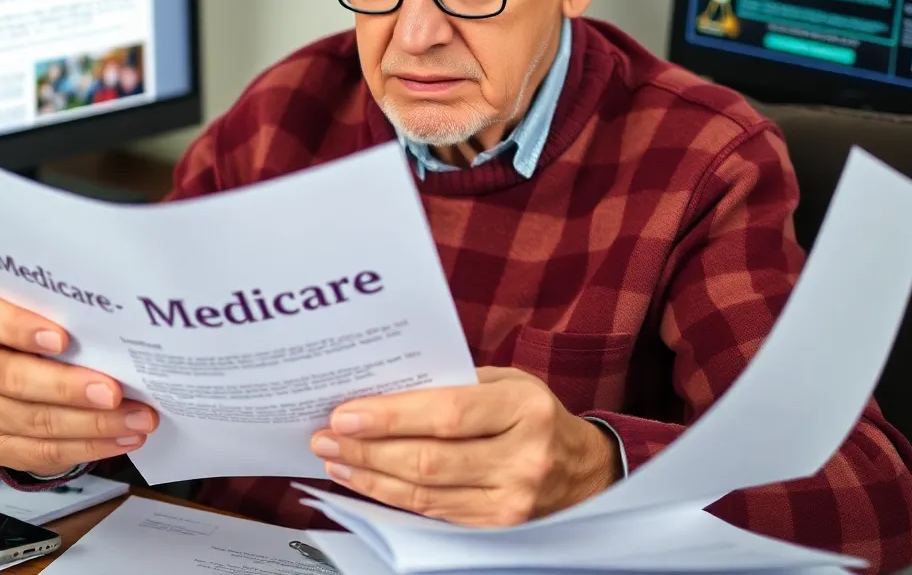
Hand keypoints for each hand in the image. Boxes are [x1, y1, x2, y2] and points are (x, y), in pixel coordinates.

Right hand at [0, 286, 158, 476]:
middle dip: (69, 388)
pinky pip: (43, 452)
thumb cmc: (50, 328)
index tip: (64, 339)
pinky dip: (89, 447)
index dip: (21, 328)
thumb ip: (70, 312)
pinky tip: (121, 440)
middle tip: (115, 393)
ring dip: (93, 424)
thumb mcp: (53, 310)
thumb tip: (123, 329)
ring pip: (35, 421)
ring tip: (138, 421)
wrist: (30, 366)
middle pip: (14, 378)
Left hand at [309, 367, 620, 525]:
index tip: (346, 414)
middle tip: (326, 437)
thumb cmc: (535, 415)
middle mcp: (521, 459)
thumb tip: (383, 390)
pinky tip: (365, 481)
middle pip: (428, 460)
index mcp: (524, 409)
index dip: (391, 417)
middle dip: (367, 450)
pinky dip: (391, 497)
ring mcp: (510, 502)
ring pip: (424, 493)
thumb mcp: (507, 383)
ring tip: (335, 459)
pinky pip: (432, 512)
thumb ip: (453, 384)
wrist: (584, 471)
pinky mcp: (496, 529)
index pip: (447, 414)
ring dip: (370, 477)